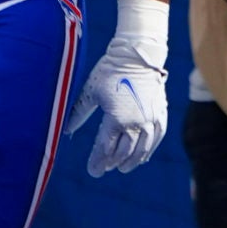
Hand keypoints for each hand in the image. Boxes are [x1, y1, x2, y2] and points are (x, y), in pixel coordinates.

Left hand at [64, 0, 169, 175]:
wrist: (138, 56)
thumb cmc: (110, 72)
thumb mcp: (90, 92)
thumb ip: (78, 113)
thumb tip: (65, 131)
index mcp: (116, 118)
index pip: (105, 148)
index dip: (98, 161)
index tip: (92, 171)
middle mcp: (136, 123)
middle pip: (123, 152)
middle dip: (111, 163)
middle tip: (103, 170)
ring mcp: (151, 120)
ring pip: (141, 149)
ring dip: (130, 161)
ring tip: (121, 168)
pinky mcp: (160, 115)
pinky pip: (155, 139)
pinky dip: (148, 150)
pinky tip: (141, 157)